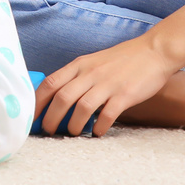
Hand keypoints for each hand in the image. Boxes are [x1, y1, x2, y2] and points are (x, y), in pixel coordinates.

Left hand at [34, 34, 180, 137]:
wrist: (154, 51)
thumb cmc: (122, 59)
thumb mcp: (93, 61)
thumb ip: (76, 76)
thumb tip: (56, 98)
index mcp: (80, 65)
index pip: (50, 83)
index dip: (37, 102)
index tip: (31, 117)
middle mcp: (90, 74)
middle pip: (62, 99)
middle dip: (51, 119)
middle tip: (49, 131)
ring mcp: (108, 84)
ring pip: (81, 109)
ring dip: (73, 126)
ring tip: (73, 133)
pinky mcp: (124, 95)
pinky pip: (106, 116)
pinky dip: (98, 128)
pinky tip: (97, 132)